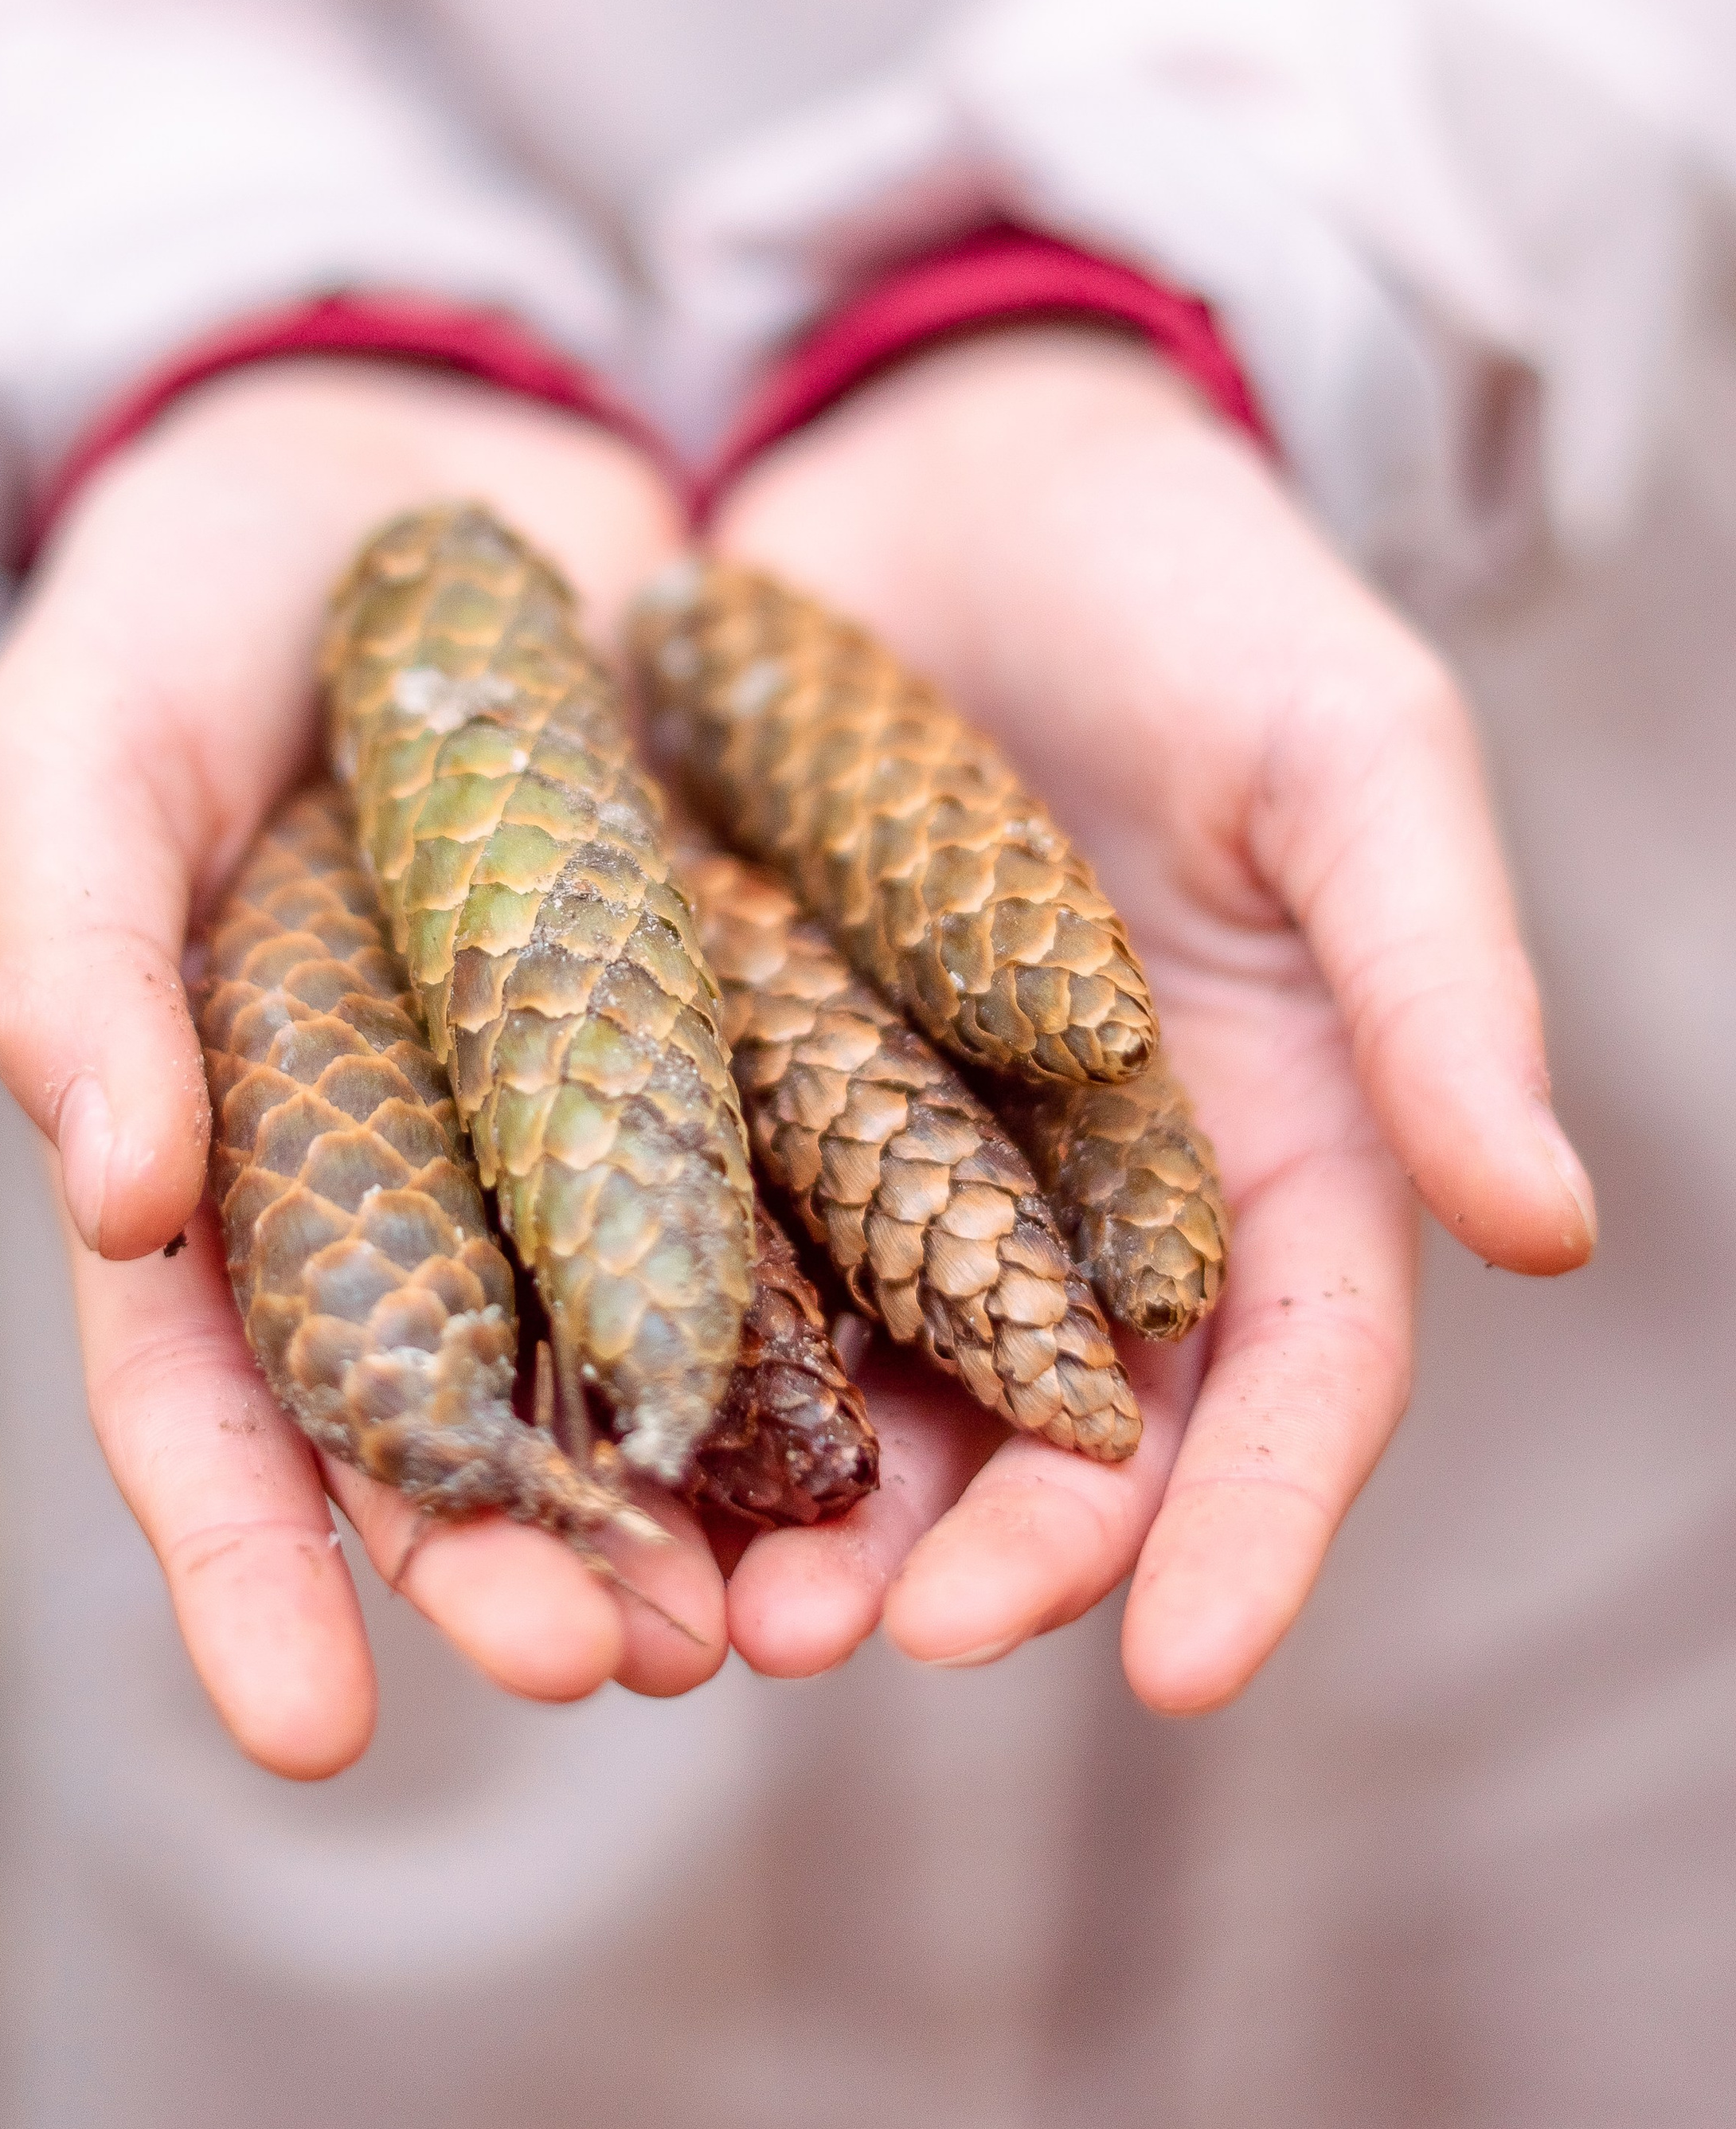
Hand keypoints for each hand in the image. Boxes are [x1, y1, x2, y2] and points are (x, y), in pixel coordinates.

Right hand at [0, 362, 724, 1777]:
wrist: (409, 461)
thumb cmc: (188, 612)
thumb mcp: (85, 743)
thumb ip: (76, 946)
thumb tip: (111, 1194)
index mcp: (226, 1159)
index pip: (218, 1400)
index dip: (252, 1569)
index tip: (314, 1727)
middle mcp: (417, 1181)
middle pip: (464, 1420)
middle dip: (533, 1567)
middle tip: (630, 1672)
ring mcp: (585, 1116)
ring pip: (656, 1347)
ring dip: (726, 1493)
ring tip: (808, 1612)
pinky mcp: (741, 1023)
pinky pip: (810, 1170)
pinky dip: (865, 1287)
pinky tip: (944, 1390)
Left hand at [709, 327, 1593, 1713]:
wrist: (957, 458)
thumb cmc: (1197, 589)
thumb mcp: (1347, 752)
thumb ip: (1435, 979)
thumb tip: (1545, 1226)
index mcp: (1263, 1140)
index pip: (1285, 1381)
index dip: (1248, 1531)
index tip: (1180, 1670)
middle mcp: (1075, 1190)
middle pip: (1053, 1431)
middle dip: (982, 1556)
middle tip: (868, 1640)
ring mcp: (893, 1145)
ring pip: (864, 1383)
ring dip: (798, 1512)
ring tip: (709, 1608)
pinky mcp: (732, 1075)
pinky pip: (698, 1245)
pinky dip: (659, 1352)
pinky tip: (581, 1424)